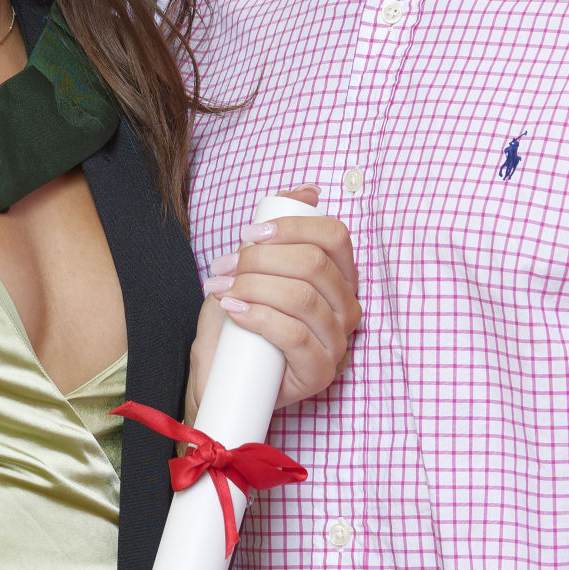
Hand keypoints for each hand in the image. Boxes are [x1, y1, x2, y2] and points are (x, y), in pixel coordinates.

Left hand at [188, 186, 360, 413]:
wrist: (222, 378)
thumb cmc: (240, 322)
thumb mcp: (256, 269)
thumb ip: (280, 230)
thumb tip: (309, 190)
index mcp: (341, 278)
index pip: (335, 236)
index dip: (293, 227)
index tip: (250, 233)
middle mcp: (347, 308)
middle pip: (314, 264)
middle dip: (260, 258)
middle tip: (224, 265)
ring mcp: (338, 343)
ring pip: (301, 297)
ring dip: (253, 285)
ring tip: (221, 287)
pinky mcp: (320, 372)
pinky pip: (293, 334)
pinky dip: (257, 315)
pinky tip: (233, 309)